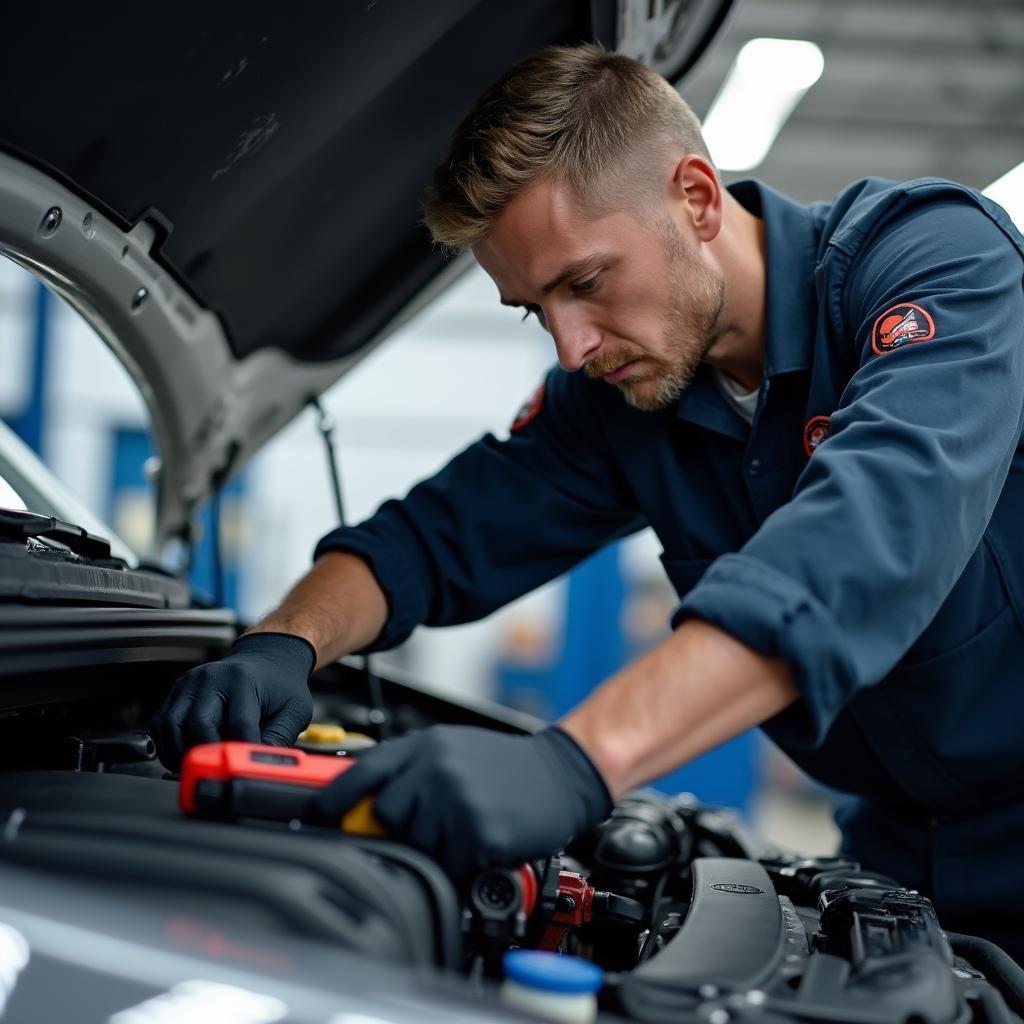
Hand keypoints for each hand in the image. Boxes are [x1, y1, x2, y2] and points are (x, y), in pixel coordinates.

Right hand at [150, 632, 314, 769]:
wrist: (267, 660)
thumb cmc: (279, 685)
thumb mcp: (294, 709)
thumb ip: (278, 737)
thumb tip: (257, 766)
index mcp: (244, 680)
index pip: (238, 724)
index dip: (239, 752)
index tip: (241, 769)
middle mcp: (212, 678)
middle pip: (199, 724)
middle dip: (207, 754)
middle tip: (216, 770)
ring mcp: (191, 683)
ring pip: (172, 725)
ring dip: (180, 753)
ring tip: (198, 766)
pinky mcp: (177, 690)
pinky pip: (161, 722)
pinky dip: (167, 744)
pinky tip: (183, 754)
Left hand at [312, 725, 612, 878]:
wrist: (562, 773)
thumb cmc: (506, 765)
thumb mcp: (453, 749)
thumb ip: (410, 768)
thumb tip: (364, 799)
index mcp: (426, 745)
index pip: (361, 772)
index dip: (330, 800)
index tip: (314, 819)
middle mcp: (436, 767)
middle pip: (384, 813)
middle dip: (399, 826)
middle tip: (430, 823)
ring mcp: (456, 799)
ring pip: (414, 842)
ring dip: (433, 846)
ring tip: (461, 829)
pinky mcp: (477, 831)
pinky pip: (446, 863)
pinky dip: (458, 862)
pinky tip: (478, 843)